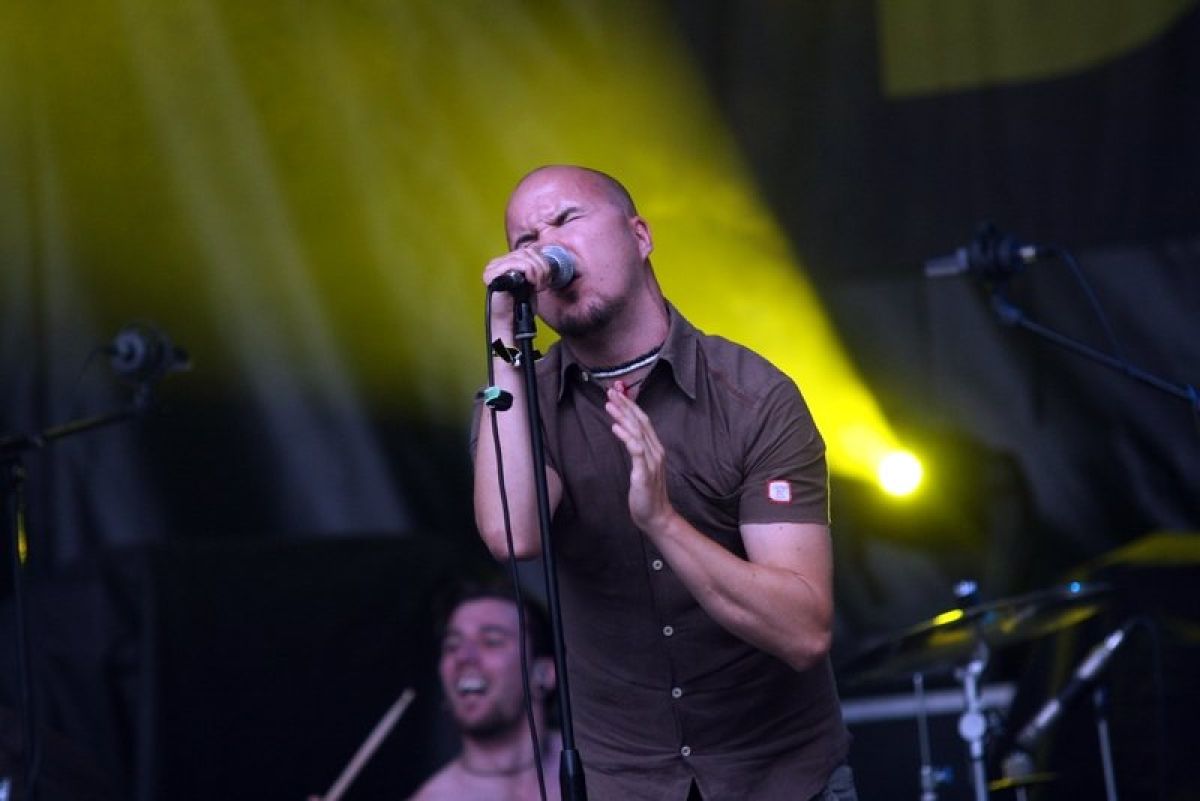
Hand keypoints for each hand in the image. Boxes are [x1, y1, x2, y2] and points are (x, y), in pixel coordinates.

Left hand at [605, 381, 676, 532]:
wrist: (656, 517)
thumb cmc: (647, 494)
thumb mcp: (642, 468)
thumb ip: (637, 451)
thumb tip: (627, 434)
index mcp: (655, 449)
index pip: (643, 421)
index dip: (631, 406)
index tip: (618, 393)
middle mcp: (655, 452)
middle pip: (640, 422)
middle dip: (625, 405)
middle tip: (611, 391)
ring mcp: (651, 462)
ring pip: (637, 432)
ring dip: (623, 416)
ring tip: (609, 404)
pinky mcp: (644, 473)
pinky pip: (635, 450)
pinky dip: (626, 436)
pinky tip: (615, 427)